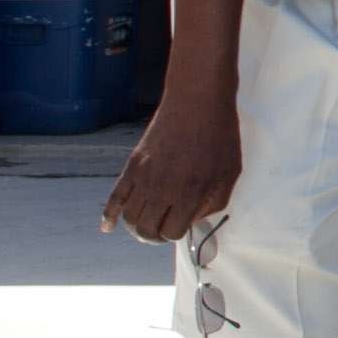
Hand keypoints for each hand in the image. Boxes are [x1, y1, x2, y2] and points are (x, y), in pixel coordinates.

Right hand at [100, 86, 242, 243]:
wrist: (197, 101)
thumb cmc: (220, 135)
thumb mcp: (230, 171)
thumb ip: (215, 201)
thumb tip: (196, 219)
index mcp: (191, 192)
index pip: (172, 233)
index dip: (177, 233)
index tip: (182, 225)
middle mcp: (163, 189)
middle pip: (147, 230)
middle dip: (155, 236)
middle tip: (162, 231)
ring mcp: (144, 178)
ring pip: (129, 218)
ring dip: (136, 228)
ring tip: (146, 225)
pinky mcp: (132, 166)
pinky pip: (114, 198)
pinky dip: (108, 216)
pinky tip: (108, 227)